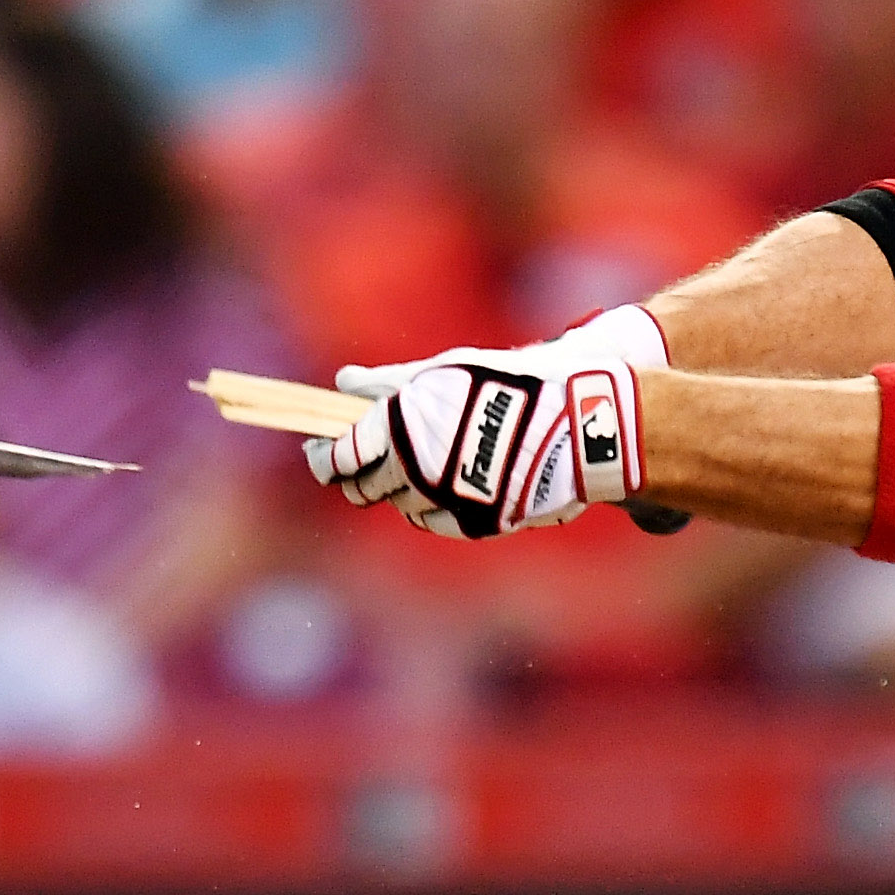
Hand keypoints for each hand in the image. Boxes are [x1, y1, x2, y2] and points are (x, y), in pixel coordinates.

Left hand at [306, 306, 665, 538]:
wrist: (574, 420)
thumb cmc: (507, 384)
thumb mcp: (445, 371)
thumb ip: (389, 382)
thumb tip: (343, 381)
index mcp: (399, 428)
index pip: (339, 456)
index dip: (323, 456)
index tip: (319, 450)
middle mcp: (414, 470)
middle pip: (363, 488)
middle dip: (355, 476)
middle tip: (356, 462)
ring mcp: (444, 500)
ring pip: (400, 506)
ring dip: (398, 489)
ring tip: (414, 464)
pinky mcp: (474, 521)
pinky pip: (434, 523)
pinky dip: (430, 507)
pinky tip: (440, 485)